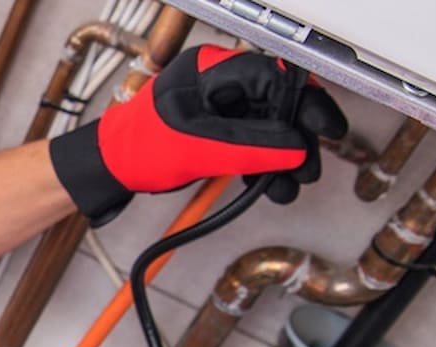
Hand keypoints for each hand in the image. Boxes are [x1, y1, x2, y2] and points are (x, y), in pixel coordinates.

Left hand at [50, 44, 347, 224]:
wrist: (110, 169)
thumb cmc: (136, 148)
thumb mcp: (196, 149)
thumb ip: (248, 148)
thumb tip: (294, 148)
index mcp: (210, 71)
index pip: (274, 77)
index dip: (305, 103)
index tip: (324, 129)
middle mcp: (218, 83)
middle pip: (278, 104)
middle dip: (295, 140)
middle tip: (305, 170)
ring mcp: (219, 107)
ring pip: (270, 127)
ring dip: (282, 159)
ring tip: (285, 186)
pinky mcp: (219, 130)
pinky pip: (255, 143)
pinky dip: (264, 165)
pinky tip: (266, 184)